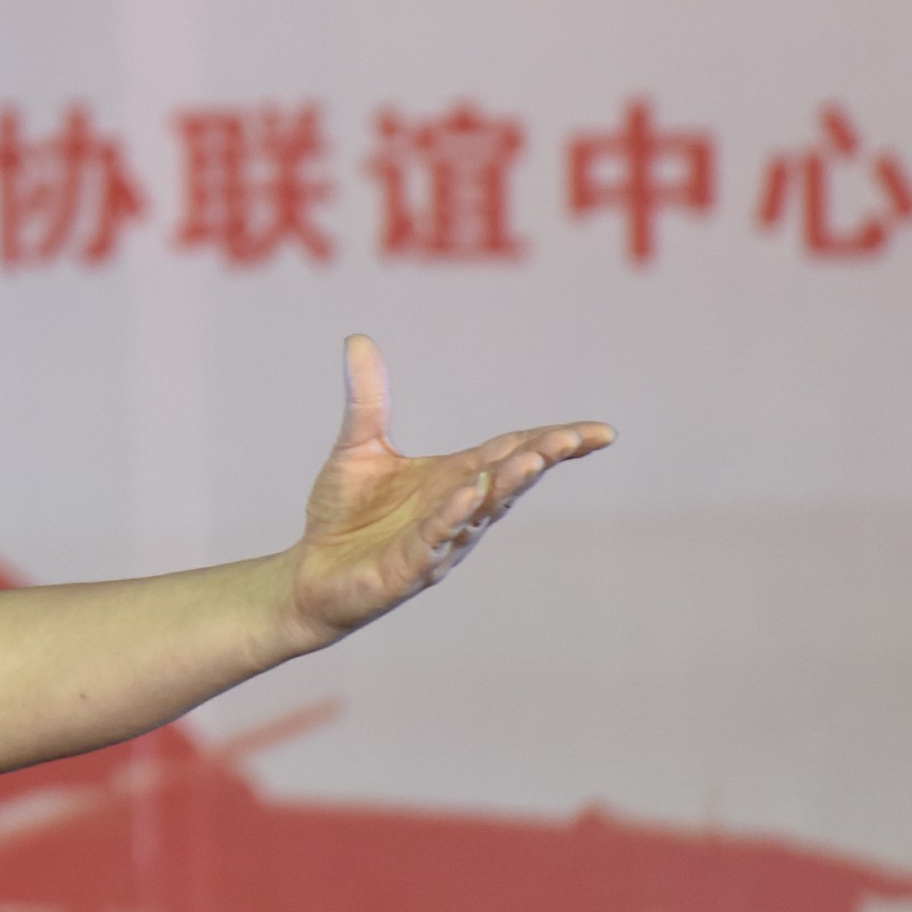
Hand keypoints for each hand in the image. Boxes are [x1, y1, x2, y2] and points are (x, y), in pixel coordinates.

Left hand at [286, 335, 612, 643]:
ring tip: (537, 457)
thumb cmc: (344, 515)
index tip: (601, 432)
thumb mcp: (356, 446)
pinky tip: (468, 492)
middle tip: (577, 438)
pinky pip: (437, 536)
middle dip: (543, 457)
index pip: (512, 453)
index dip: (555, 442)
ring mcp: (440, 539)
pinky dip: (454, 514)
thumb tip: (357, 339)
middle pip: (509, 478)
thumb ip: (367, 398)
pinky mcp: (410, 565)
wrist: (310, 572)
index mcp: (454, 478)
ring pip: (484, 509)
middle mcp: (458, 508)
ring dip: (508, 484)